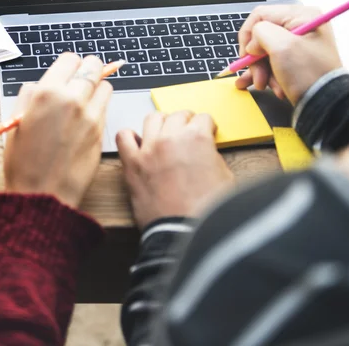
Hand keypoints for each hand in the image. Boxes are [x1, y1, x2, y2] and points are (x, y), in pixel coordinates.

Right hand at [4, 53, 112, 207]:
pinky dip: (100, 106)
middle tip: (82, 78)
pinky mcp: (102, 130)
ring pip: (105, 85)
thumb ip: (29, 96)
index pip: (70, 59)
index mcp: (47, 93)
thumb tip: (40, 85)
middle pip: (93, 67)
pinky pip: (106, 107)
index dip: (69, 65)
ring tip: (85, 99)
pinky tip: (87, 117)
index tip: (68, 71)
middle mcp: (72, 99)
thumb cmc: (24, 162)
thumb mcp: (16, 122)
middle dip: (88, 69)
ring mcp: (90, 115)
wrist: (43, 195)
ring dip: (97, 87)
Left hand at [116, 111, 233, 228]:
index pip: (203, 118)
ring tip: (165, 134)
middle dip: (186, 122)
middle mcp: (171, 138)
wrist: (185, 234)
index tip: (205, 132)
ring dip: (161, 123)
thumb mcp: (225, 177)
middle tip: (187, 133)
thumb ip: (213, 156)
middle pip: (178, 115)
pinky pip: (123, 137)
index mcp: (197, 138)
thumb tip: (205, 151)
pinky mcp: (132, 164)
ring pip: (152, 118)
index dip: (206, 126)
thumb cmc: (207, 211)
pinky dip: (130, 137)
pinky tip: (139, 144)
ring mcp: (149, 149)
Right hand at [235, 5, 341, 104]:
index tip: (246, 56)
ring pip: (265, 52)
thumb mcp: (281, 47)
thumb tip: (253, 44)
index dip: (248, 35)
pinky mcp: (296, 60)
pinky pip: (273, 62)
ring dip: (261, 70)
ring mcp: (298, 44)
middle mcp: (301, 26)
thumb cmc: (308, 74)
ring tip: (264, 85)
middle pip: (262, 36)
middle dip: (256, 59)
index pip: (260, 15)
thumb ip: (260, 34)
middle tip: (258, 77)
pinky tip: (265, 85)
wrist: (327, 105)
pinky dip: (267, 74)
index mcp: (301, 16)